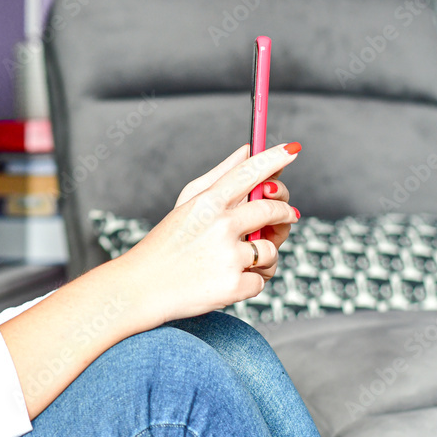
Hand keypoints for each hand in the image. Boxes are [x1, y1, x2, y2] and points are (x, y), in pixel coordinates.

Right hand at [175, 144, 294, 282]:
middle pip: (272, 209)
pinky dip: (249, 282)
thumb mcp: (187, 206)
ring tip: (239, 260)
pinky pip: (261, 280)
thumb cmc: (167, 243)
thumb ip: (220, 176)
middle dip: (285, 212)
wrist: (143, 288)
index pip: (248, 172)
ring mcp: (228, 257)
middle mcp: (219, 226)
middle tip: (290, 215)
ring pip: (271, 250)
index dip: (274, 158)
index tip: (293, 149)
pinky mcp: (234, 286)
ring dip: (264, 256)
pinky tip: (226, 280)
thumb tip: (247, 149)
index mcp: (206, 203)